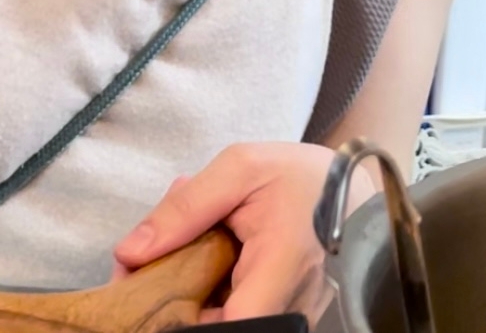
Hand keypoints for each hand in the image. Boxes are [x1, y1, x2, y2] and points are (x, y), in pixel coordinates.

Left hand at [113, 143, 376, 322]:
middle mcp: (285, 307)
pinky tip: (204, 248)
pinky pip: (229, 312)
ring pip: (213, 318)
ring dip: (182, 285)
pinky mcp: (279, 315)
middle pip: (207, 324)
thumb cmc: (306, 176)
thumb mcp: (242, 168)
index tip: (142, 294)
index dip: (176, 323)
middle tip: (146, 253)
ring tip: (184, 237)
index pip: (226, 327)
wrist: (356, 188)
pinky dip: (203, 285)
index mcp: (277, 271)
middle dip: (166, 292)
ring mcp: (284, 316)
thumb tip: (129, 253)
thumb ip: (185, 208)